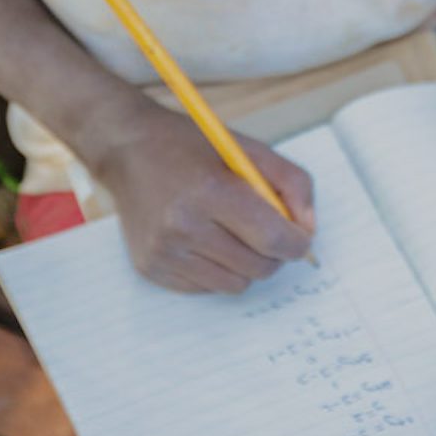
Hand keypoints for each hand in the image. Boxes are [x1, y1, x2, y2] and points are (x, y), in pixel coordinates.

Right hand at [100, 101, 314, 292]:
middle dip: (273, 252)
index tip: (300, 237)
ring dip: (244, 263)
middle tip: (265, 230)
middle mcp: (183, 226)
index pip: (273, 239)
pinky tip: (201, 238)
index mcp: (211, 191)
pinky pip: (207, 288)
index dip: (297, 242)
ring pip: (236, 284)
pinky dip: (216, 269)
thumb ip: (291, 183)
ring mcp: (164, 252)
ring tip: (229, 231)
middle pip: (259, 267)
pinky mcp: (151, 268)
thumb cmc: (191, 147)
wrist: (127, 150)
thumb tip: (308, 229)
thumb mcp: (248, 149)